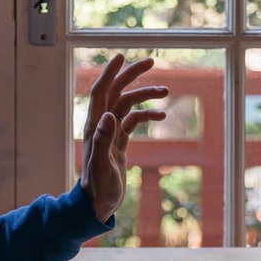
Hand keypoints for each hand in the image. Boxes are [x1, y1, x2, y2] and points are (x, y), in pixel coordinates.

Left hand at [80, 54, 169, 222]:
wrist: (98, 205)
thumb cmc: (98, 187)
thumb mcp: (101, 165)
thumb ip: (103, 139)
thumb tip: (109, 115)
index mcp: (95, 126)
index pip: (100, 91)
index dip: (109, 73)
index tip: (121, 56)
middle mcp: (102, 125)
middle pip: (116, 92)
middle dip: (132, 75)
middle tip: (151, 62)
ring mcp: (111, 133)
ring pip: (128, 105)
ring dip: (146, 96)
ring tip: (166, 92)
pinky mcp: (120, 143)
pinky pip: (134, 122)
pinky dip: (147, 116)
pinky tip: (162, 117)